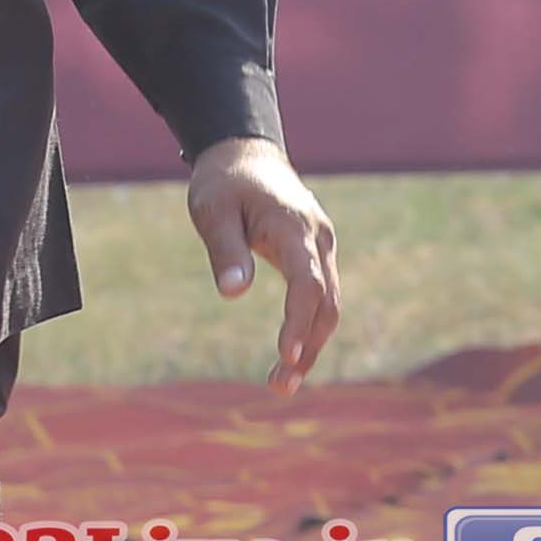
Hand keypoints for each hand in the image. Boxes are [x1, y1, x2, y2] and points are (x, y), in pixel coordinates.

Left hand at [186, 138, 343, 390]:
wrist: (246, 152)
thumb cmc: (224, 182)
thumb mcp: (212, 210)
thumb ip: (225, 250)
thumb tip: (233, 293)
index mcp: (294, 228)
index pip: (307, 283)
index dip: (298, 323)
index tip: (284, 357)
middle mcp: (319, 239)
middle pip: (326, 303)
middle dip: (307, 348)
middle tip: (280, 387)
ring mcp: (322, 247)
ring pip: (328, 305)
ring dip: (311, 345)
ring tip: (283, 383)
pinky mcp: (315, 254)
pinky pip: (321, 296)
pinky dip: (309, 328)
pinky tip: (292, 355)